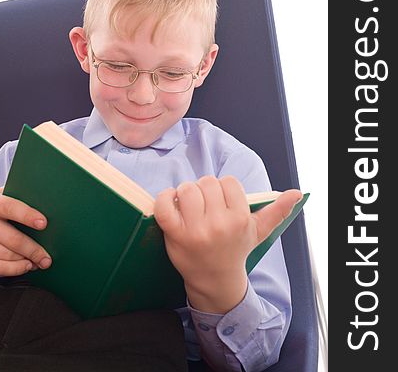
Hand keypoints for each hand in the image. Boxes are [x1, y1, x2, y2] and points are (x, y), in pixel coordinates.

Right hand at [0, 187, 51, 275]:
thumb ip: (13, 195)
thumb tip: (42, 200)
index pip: (10, 207)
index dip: (28, 215)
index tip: (44, 223)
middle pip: (12, 238)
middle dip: (34, 249)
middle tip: (47, 256)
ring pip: (7, 255)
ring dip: (27, 261)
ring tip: (40, 261)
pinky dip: (15, 269)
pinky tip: (25, 266)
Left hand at [154, 175, 301, 313]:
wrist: (215, 280)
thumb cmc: (236, 249)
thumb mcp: (258, 231)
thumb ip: (277, 211)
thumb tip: (297, 193)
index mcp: (239, 219)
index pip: (228, 182)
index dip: (223, 189)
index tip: (222, 202)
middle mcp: (218, 224)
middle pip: (207, 182)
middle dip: (205, 190)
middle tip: (205, 205)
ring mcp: (195, 230)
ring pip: (187, 189)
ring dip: (186, 193)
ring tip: (190, 206)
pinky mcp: (174, 234)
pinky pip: (164, 204)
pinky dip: (165, 198)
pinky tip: (172, 203)